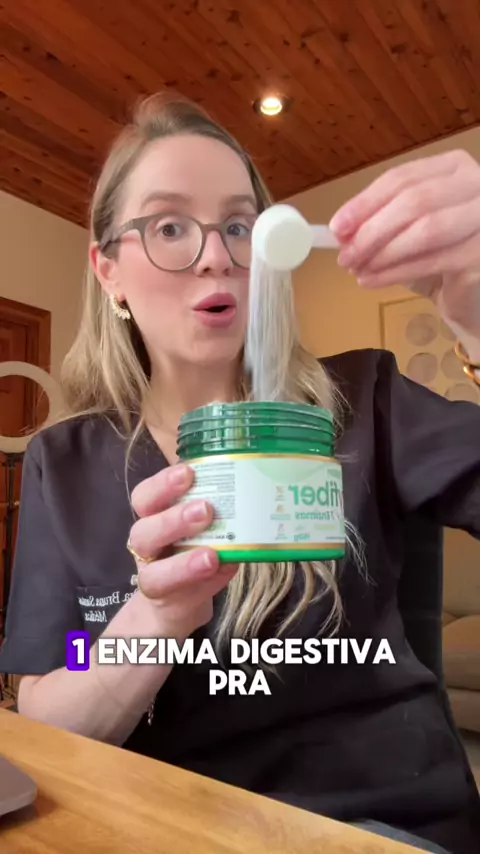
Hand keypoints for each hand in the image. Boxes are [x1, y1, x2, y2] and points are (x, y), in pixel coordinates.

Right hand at [128, 464, 237, 637]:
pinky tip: (217, 574)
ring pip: (154, 572)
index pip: (146, 496)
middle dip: (174, 519)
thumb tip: (256, 496)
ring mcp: (153, 577)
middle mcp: (147, 545)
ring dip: (184, 563)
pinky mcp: (165, 602)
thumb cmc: (194, 549)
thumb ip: (219, 513)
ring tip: (211, 555)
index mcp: (154, 517)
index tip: (188, 472)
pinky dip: (197, 585)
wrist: (177, 599)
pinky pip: (176, 595)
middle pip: (143, 530)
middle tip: (205, 509)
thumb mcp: (204, 526)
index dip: (162, 483)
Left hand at [329, 149, 479, 356]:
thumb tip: (342, 231)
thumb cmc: (439, 258)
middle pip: (414, 201)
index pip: (402, 178)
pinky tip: (372, 281)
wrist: (472, 293)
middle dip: (371, 231)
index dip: (365, 203)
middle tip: (345, 256)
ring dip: (383, 253)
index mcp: (452, 168)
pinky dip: (396, 272)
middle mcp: (476, 185)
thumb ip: (378, 224)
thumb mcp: (405, 233)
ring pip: (425, 230)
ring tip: (358, 270)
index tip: (337, 228)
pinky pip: (432, 261)